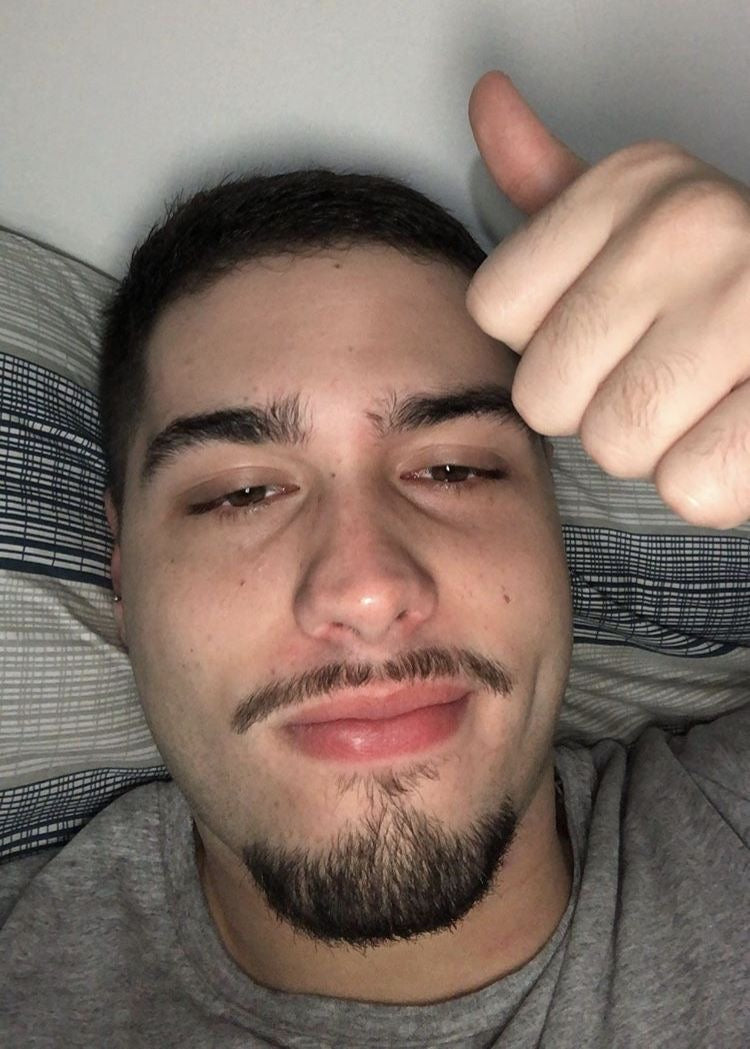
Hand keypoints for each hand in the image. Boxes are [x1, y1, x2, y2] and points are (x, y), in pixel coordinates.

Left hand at [466, 71, 749, 529]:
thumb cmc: (716, 291)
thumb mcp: (631, 223)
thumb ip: (552, 185)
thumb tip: (490, 103)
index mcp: (635, 182)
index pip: (494, 309)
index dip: (545, 341)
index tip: (609, 324)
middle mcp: (690, 224)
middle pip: (545, 391)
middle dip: (597, 406)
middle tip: (662, 370)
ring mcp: (747, 301)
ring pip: (615, 443)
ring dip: (655, 446)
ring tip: (701, 397)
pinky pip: (688, 484)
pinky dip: (709, 481)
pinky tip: (731, 429)